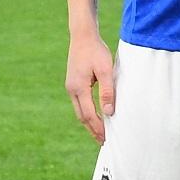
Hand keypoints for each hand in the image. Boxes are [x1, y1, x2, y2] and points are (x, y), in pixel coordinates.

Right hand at [65, 28, 115, 142]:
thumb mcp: (106, 70)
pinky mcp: (73, 84)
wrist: (82, 37)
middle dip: (92, 129)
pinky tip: (95, 116)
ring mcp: (71, 87)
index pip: (89, 115)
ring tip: (100, 133)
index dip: (98, 128)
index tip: (106, 138)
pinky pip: (80, 103)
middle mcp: (72, 90)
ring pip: (79, 111)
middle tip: (103, 142)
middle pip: (81, 116)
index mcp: (79, 88)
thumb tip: (109, 112)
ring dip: (89, 122)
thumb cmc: (96, 52)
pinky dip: (87, 113)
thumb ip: (107, 91)